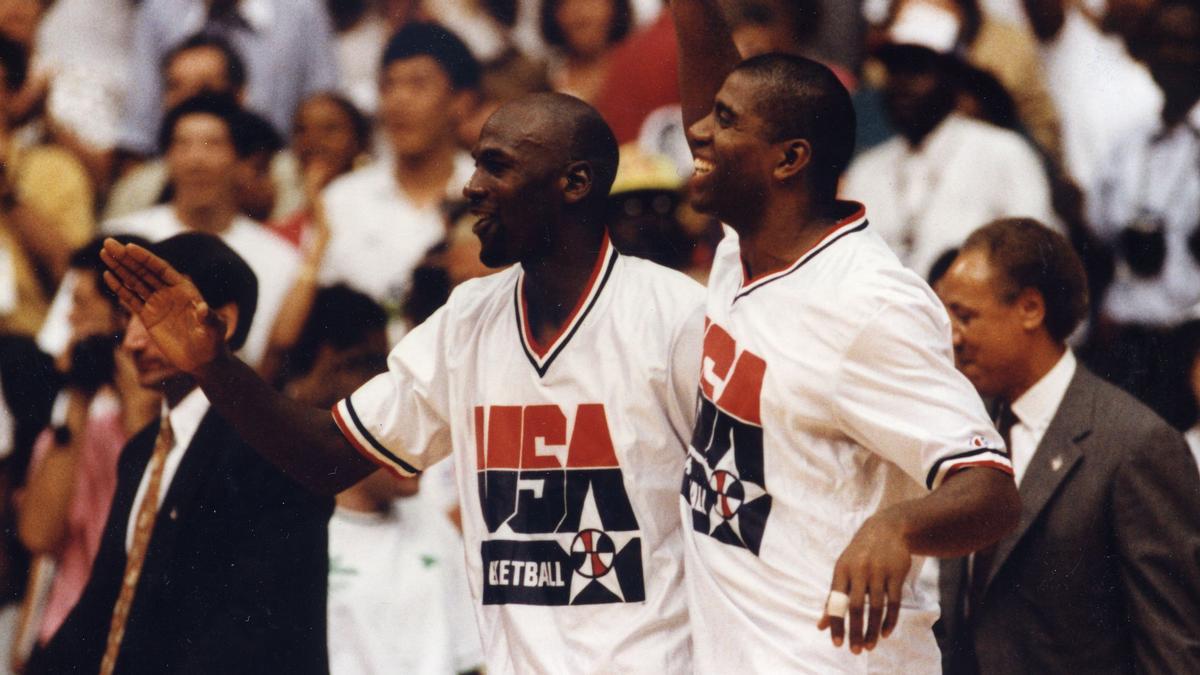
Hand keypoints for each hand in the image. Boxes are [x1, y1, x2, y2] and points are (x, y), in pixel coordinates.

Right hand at [100, 239, 228, 374]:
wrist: (203, 359)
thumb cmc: (213, 341)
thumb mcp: (214, 327)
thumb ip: (208, 317)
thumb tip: (202, 308)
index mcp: (184, 289)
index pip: (161, 268)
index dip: (145, 258)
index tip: (129, 247)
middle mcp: (168, 292)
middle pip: (143, 271)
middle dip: (126, 257)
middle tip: (108, 243)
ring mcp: (157, 304)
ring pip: (134, 281)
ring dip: (119, 268)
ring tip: (103, 253)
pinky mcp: (147, 317)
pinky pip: (130, 299)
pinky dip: (119, 288)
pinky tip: (108, 275)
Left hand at [816, 511, 910, 653]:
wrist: (886, 528)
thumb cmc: (859, 555)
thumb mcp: (842, 571)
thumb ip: (833, 599)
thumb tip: (821, 626)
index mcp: (841, 570)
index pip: (836, 602)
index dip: (836, 623)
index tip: (837, 644)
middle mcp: (859, 570)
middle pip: (856, 607)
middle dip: (855, 631)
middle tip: (856, 651)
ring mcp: (878, 571)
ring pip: (876, 607)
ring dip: (873, 629)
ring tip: (870, 646)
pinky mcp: (896, 573)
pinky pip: (894, 602)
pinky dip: (890, 620)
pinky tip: (885, 633)